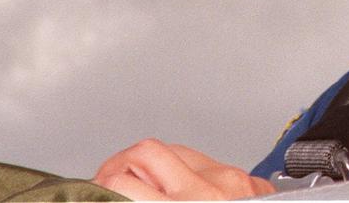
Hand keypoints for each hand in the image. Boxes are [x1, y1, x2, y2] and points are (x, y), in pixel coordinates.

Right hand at [92, 139, 275, 199]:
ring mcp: (235, 182)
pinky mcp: (254, 184)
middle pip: (146, 152)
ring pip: (178, 151)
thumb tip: (115, 197)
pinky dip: (193, 174)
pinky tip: (184, 193)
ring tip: (144, 186)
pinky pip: (213, 165)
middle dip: (121, 166)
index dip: (101, 187)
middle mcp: (209, 191)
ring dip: (155, 166)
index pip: (122, 182)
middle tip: (110, 184)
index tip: (94, 195)